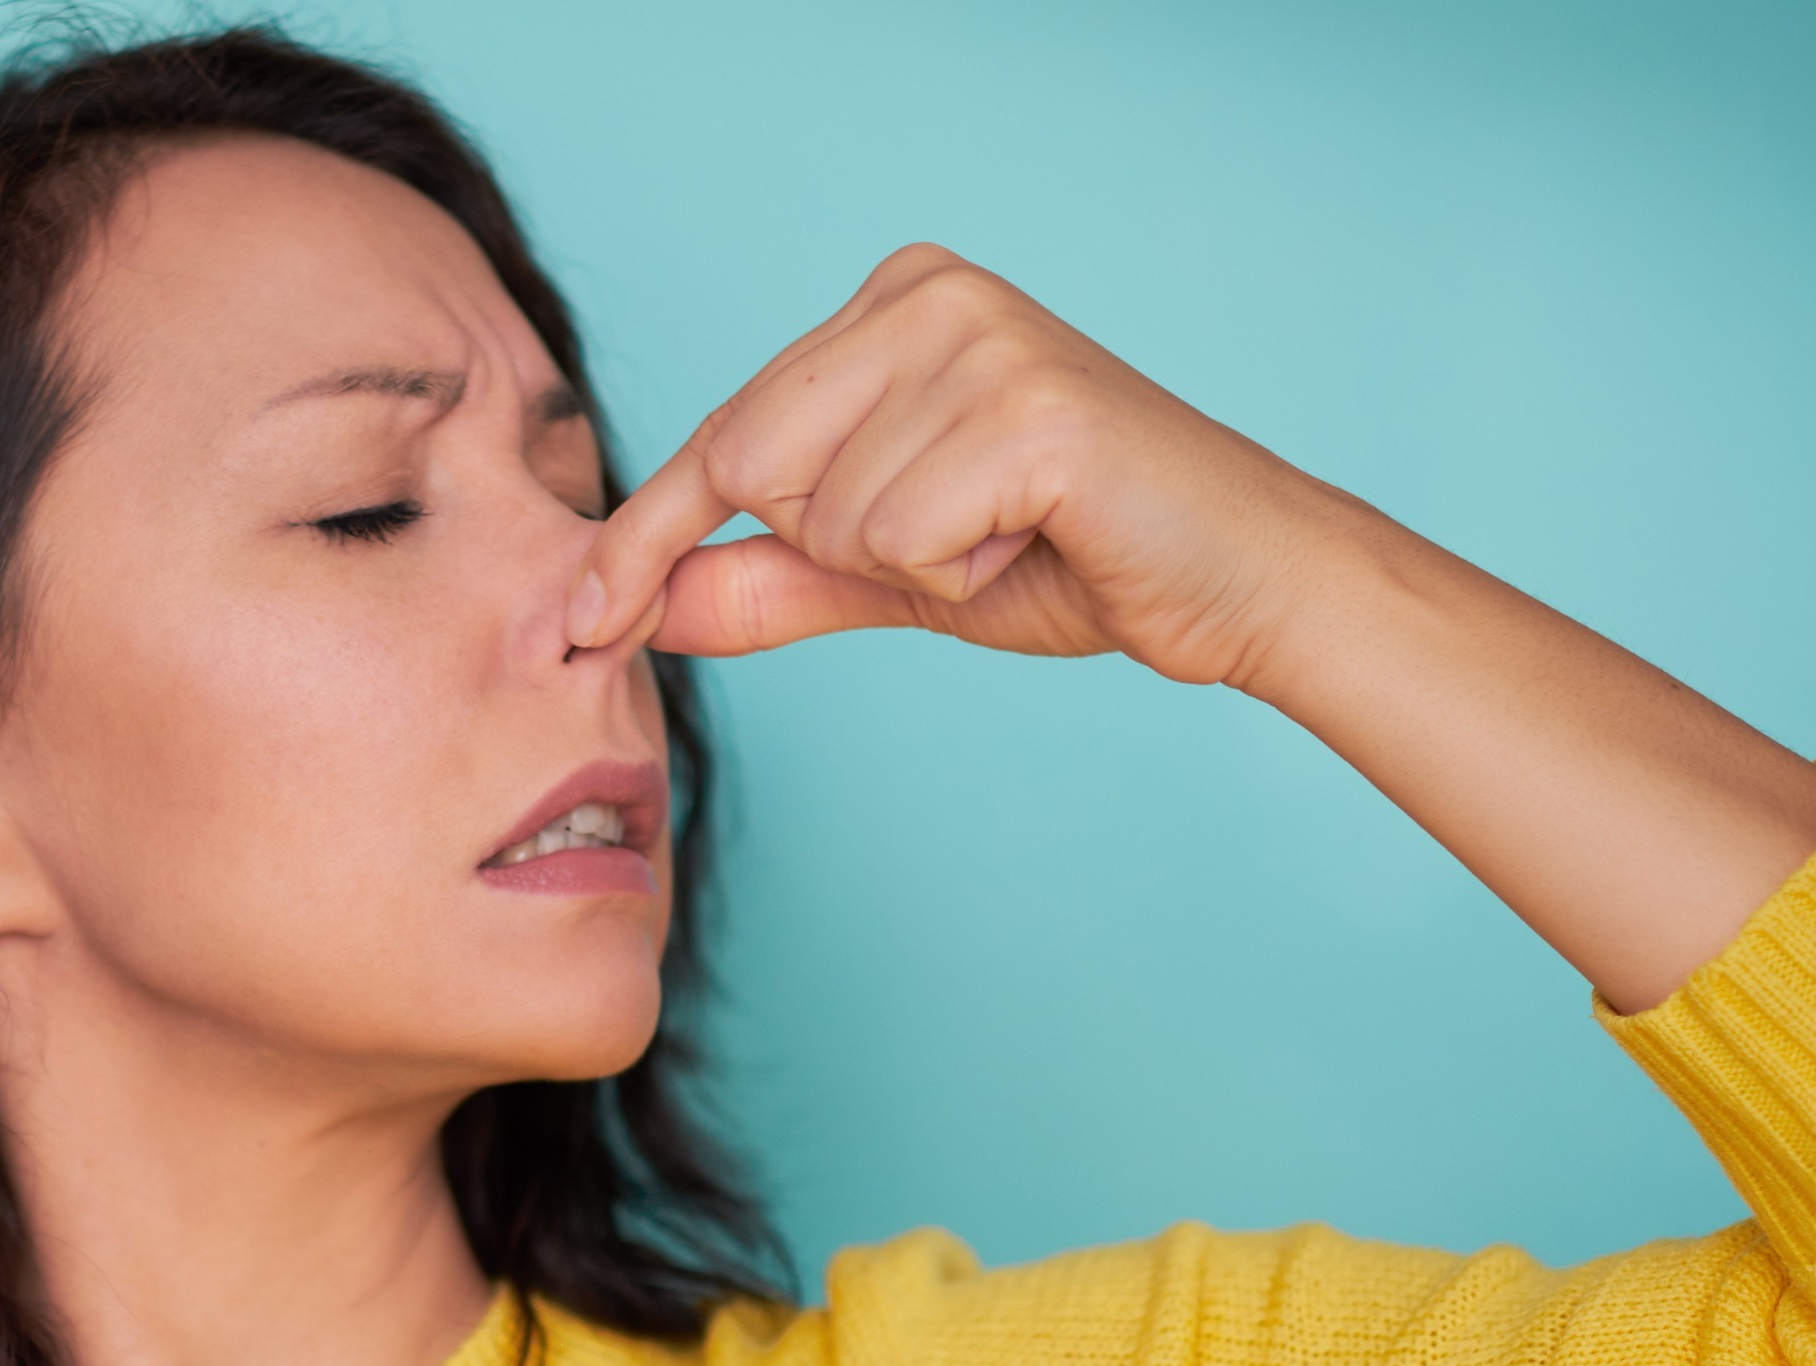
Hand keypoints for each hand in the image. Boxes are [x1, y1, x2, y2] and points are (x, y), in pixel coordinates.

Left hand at [575, 243, 1815, 1010]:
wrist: (1241, 581)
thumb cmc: (1072, 559)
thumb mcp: (891, 573)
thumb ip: (769, 578)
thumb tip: (637, 608)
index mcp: (889, 306)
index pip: (723, 432)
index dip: (646, 537)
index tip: (574, 622)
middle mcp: (926, 292)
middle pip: (754, 463)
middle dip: (838, 546)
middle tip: (962, 542)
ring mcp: (978, 336)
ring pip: (826, 510)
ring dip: (912, 565)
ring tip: (1014, 532)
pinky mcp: (1026, 405)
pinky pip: (900, 538)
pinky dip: (961, 572)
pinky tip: (1042, 535)